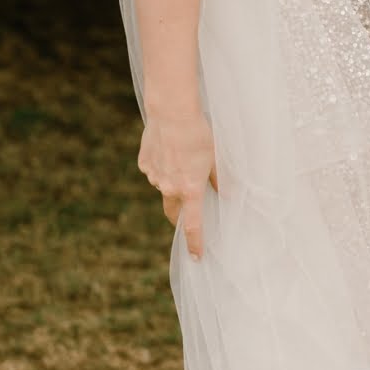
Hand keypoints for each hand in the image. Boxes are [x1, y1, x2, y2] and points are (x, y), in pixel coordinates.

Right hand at [138, 110, 218, 258]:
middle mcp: (169, 188)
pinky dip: (162, 165)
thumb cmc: (199, 134)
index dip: (195, 243)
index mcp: (190, 190)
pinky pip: (154, 170)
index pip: (193, 225)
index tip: (196, 256)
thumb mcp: (215, 158)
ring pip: (163, 186)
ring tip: (181, 157)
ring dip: (172, 181)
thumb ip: (218, 180)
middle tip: (187, 211)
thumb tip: (225, 195)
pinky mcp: (144, 164)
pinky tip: (169, 148)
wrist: (172, 113)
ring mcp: (154, 176)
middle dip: (179, 216)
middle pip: (173, 211)